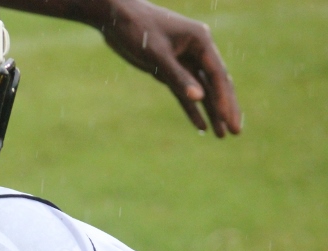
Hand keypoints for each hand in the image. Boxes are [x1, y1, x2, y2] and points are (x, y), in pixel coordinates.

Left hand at [0, 0, 240, 136]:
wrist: (115, 17)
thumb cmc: (137, 29)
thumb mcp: (156, 54)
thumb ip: (177, 77)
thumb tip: (199, 98)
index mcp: (200, 41)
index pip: (217, 76)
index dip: (225, 101)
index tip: (230, 121)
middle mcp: (196, 50)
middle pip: (216, 84)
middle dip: (225, 108)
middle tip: (235, 132)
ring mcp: (183, 59)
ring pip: (202, 89)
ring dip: (211, 111)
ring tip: (221, 135)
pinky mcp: (168, 68)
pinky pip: (184, 91)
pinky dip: (191, 107)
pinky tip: (200, 126)